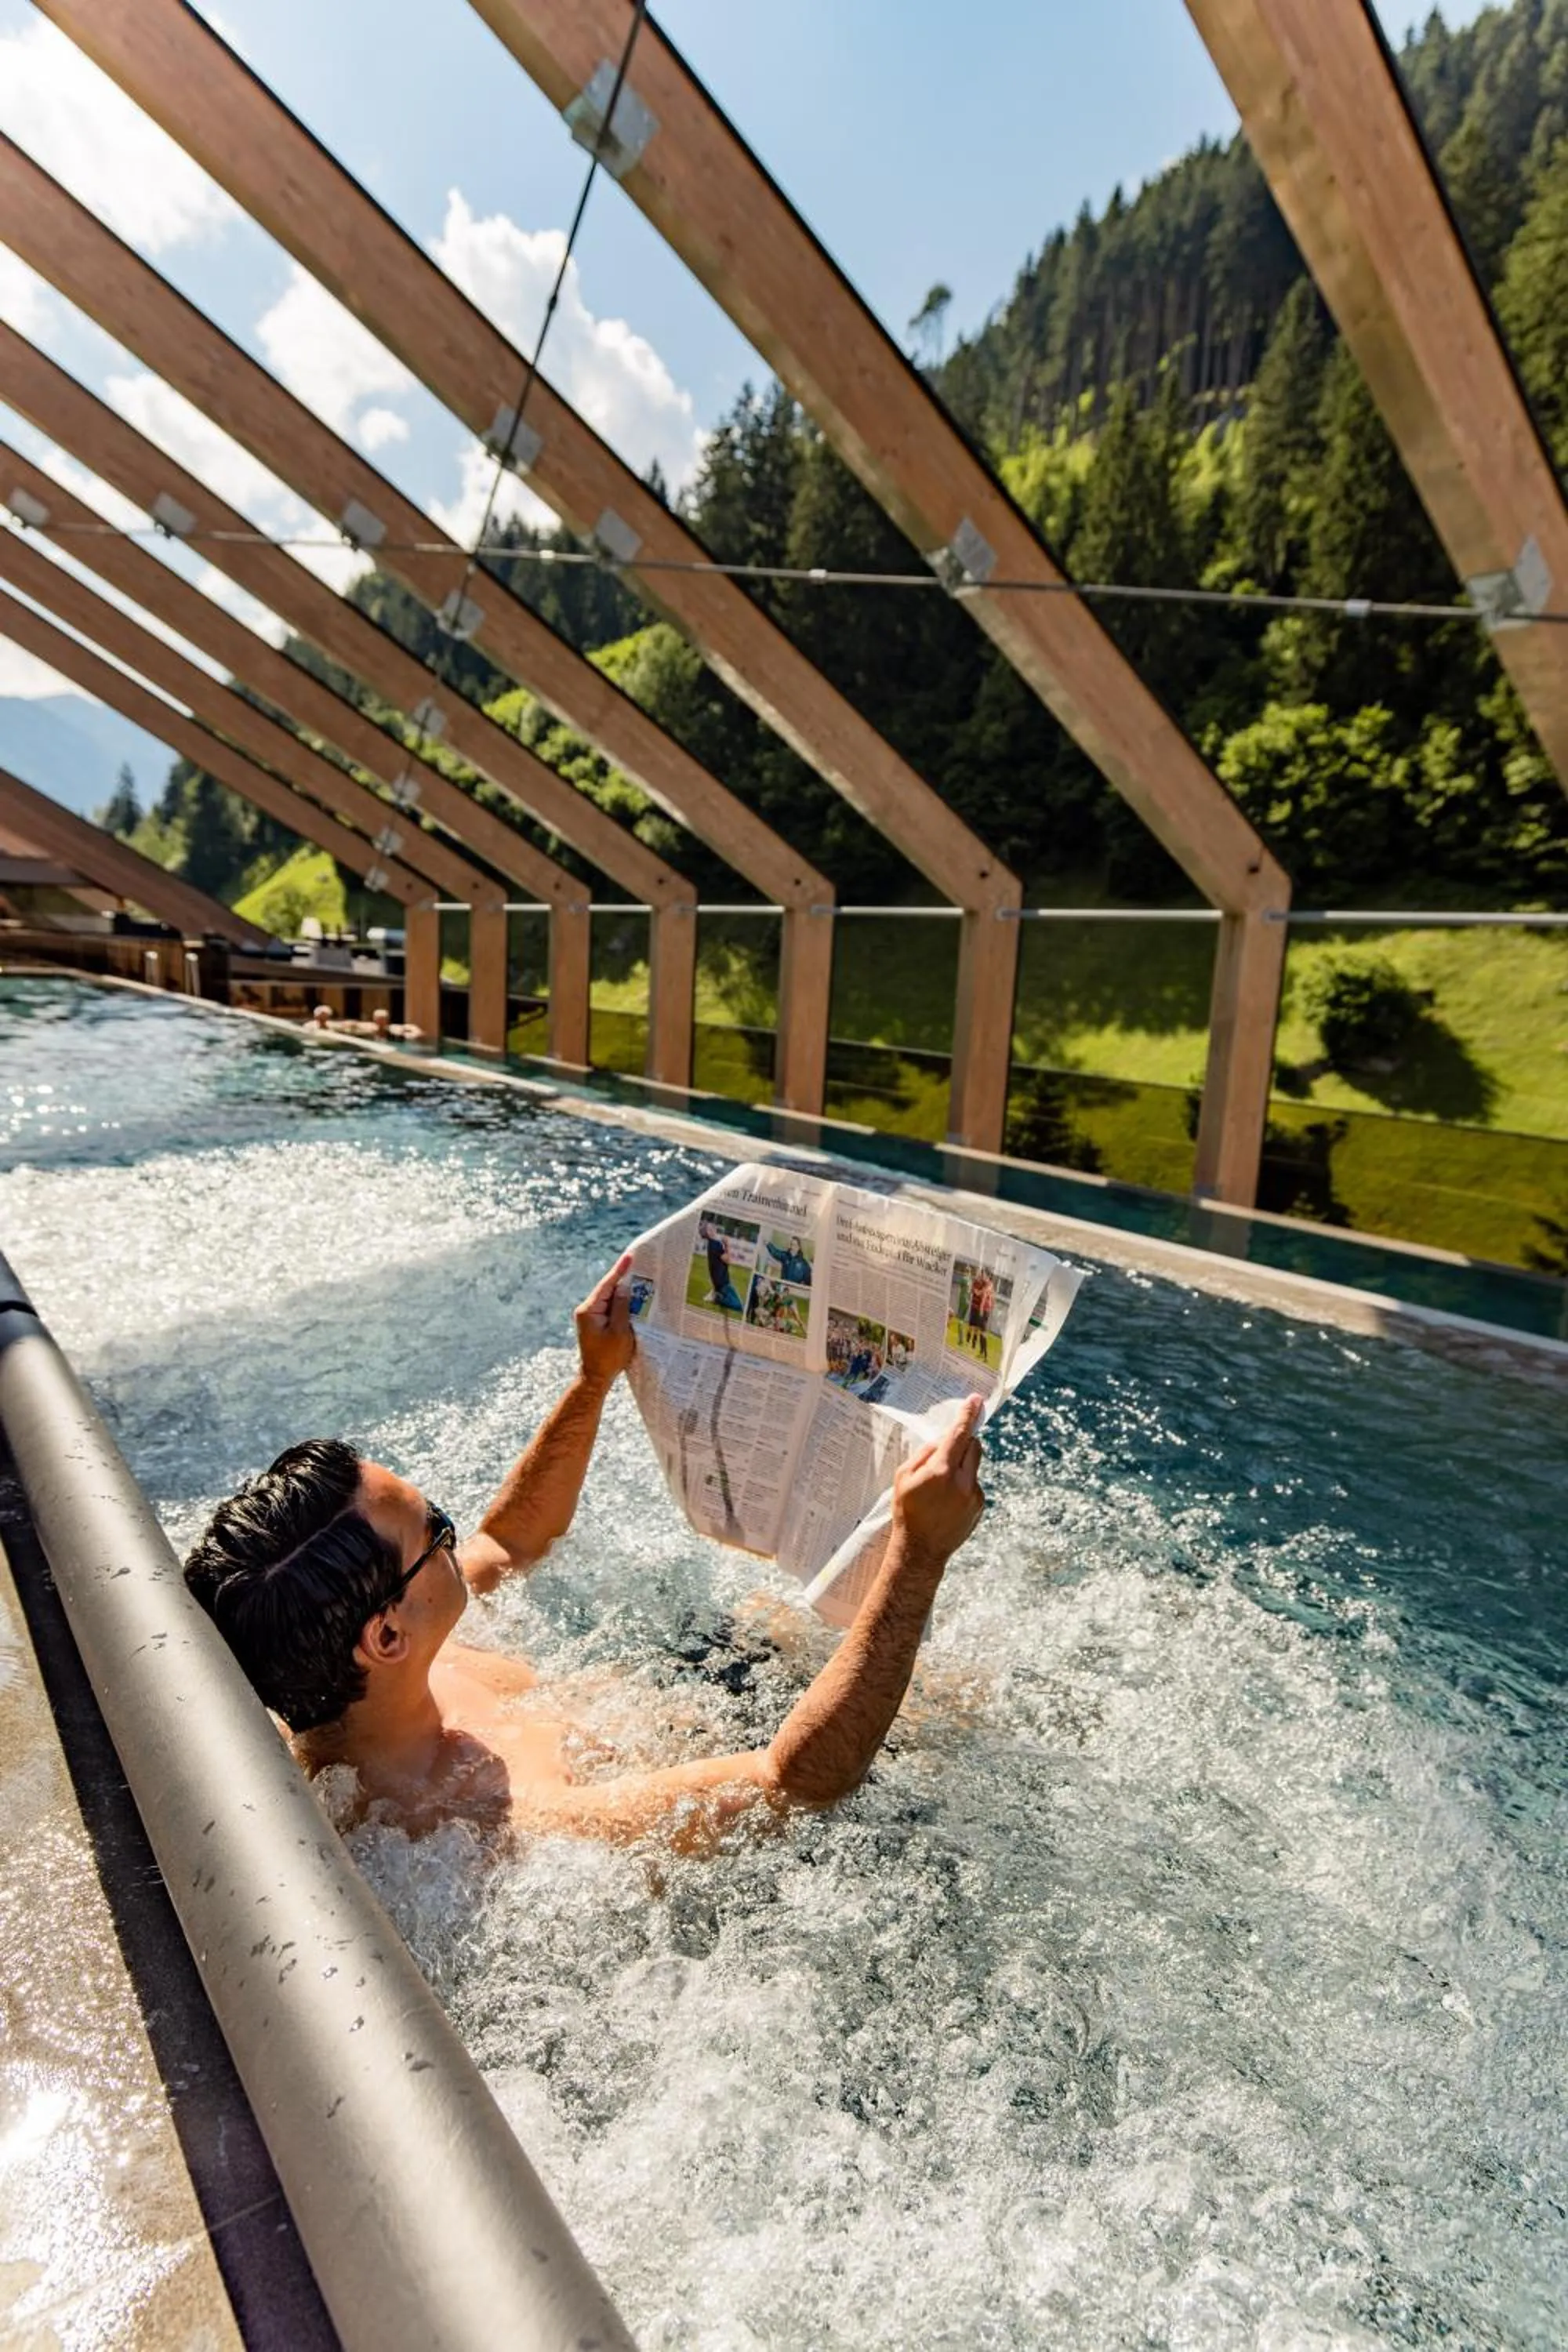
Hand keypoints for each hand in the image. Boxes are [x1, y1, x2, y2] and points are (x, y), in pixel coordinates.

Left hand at [574, 1252, 635, 1389]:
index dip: (619, 1270)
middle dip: (623, 1279)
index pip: (607, 1285)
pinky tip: (631, 1301)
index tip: (630, 1256)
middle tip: (638, 1265)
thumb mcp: (619, 1331)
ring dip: (623, 1292)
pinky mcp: (595, 1323)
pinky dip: (620, 1304)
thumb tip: (623, 1288)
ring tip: (639, 1281)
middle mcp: (586, 1310)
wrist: (596, 1377)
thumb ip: (621, 1307)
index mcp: (589, 1310)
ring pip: (609, 1298)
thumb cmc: (609, 1357)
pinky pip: (609, 1308)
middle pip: (607, 1289)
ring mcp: (589, 1316)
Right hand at [892, 1395, 984, 1563]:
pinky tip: (946, 1502)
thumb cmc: (907, 1510)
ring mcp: (974, 1494)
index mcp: (942, 1471)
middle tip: (948, 1449)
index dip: (967, 1415)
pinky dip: (963, 1485)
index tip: (976, 1400)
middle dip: (964, 1442)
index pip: (959, 1434)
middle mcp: (962, 1481)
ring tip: (940, 1488)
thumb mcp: (903, 1477)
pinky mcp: (979, 1505)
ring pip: (973, 1466)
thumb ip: (924, 1454)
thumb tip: (943, 1441)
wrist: (921, 1549)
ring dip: (961, 1466)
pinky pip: (973, 1484)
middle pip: (973, 1446)